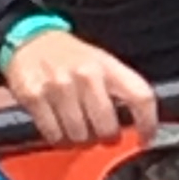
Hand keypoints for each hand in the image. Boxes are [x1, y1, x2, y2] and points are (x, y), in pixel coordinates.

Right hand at [2, 29, 156, 146]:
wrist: (30, 39)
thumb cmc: (70, 56)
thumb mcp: (101, 62)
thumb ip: (120, 90)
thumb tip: (135, 126)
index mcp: (108, 66)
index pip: (141, 97)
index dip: (148, 124)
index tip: (145, 138)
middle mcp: (85, 75)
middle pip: (107, 127)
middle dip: (107, 138)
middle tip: (102, 134)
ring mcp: (58, 86)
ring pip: (80, 136)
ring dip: (81, 141)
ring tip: (78, 130)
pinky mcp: (34, 96)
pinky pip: (54, 134)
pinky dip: (59, 139)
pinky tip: (60, 129)